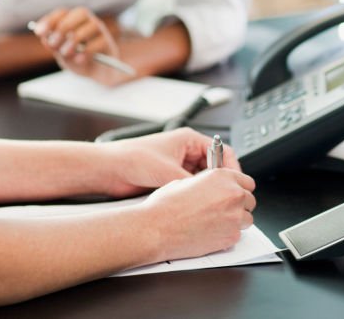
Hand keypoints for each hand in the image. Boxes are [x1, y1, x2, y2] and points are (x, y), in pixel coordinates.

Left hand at [31, 7, 130, 85]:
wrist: (96, 73)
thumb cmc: (77, 59)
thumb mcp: (61, 54)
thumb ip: (53, 46)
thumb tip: (44, 38)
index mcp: (73, 20)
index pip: (62, 13)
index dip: (50, 20)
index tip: (39, 33)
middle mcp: (88, 21)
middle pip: (80, 13)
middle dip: (64, 27)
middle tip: (54, 43)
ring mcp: (100, 31)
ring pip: (90, 26)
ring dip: (74, 40)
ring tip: (66, 53)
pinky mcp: (108, 43)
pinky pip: (98, 42)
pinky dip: (87, 52)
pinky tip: (79, 60)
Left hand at [101, 127, 242, 197]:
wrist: (108, 170)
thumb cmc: (132, 158)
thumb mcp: (169, 172)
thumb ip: (192, 183)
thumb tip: (210, 194)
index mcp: (189, 139)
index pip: (222, 151)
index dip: (231, 168)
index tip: (235, 183)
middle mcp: (185, 151)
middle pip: (214, 166)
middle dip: (219, 181)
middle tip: (224, 196)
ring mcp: (178, 165)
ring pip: (202, 179)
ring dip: (206, 189)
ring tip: (209, 202)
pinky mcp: (170, 178)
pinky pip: (190, 187)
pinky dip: (194, 195)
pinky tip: (195, 204)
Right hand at [141, 168, 256, 259]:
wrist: (156, 229)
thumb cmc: (165, 206)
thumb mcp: (187, 181)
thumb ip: (208, 183)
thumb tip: (214, 187)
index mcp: (222, 177)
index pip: (247, 182)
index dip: (240, 188)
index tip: (236, 193)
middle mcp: (232, 194)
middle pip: (250, 200)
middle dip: (239, 205)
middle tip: (224, 210)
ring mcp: (234, 216)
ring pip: (247, 219)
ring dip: (236, 221)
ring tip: (216, 223)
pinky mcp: (231, 236)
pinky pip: (238, 235)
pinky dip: (228, 235)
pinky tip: (211, 233)